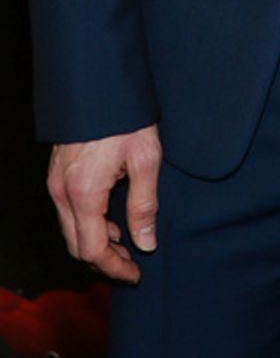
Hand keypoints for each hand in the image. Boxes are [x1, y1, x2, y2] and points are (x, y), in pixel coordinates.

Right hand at [47, 124, 161, 282]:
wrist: (99, 83)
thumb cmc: (126, 117)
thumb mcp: (146, 158)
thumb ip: (144, 204)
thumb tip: (145, 243)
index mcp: (84, 193)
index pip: (93, 250)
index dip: (114, 268)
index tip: (136, 274)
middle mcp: (62, 192)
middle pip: (77, 245)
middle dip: (104, 260)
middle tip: (132, 262)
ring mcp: (56, 183)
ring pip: (70, 230)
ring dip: (96, 242)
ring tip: (126, 240)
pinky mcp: (57, 173)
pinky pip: (67, 212)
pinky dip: (87, 224)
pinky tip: (110, 217)